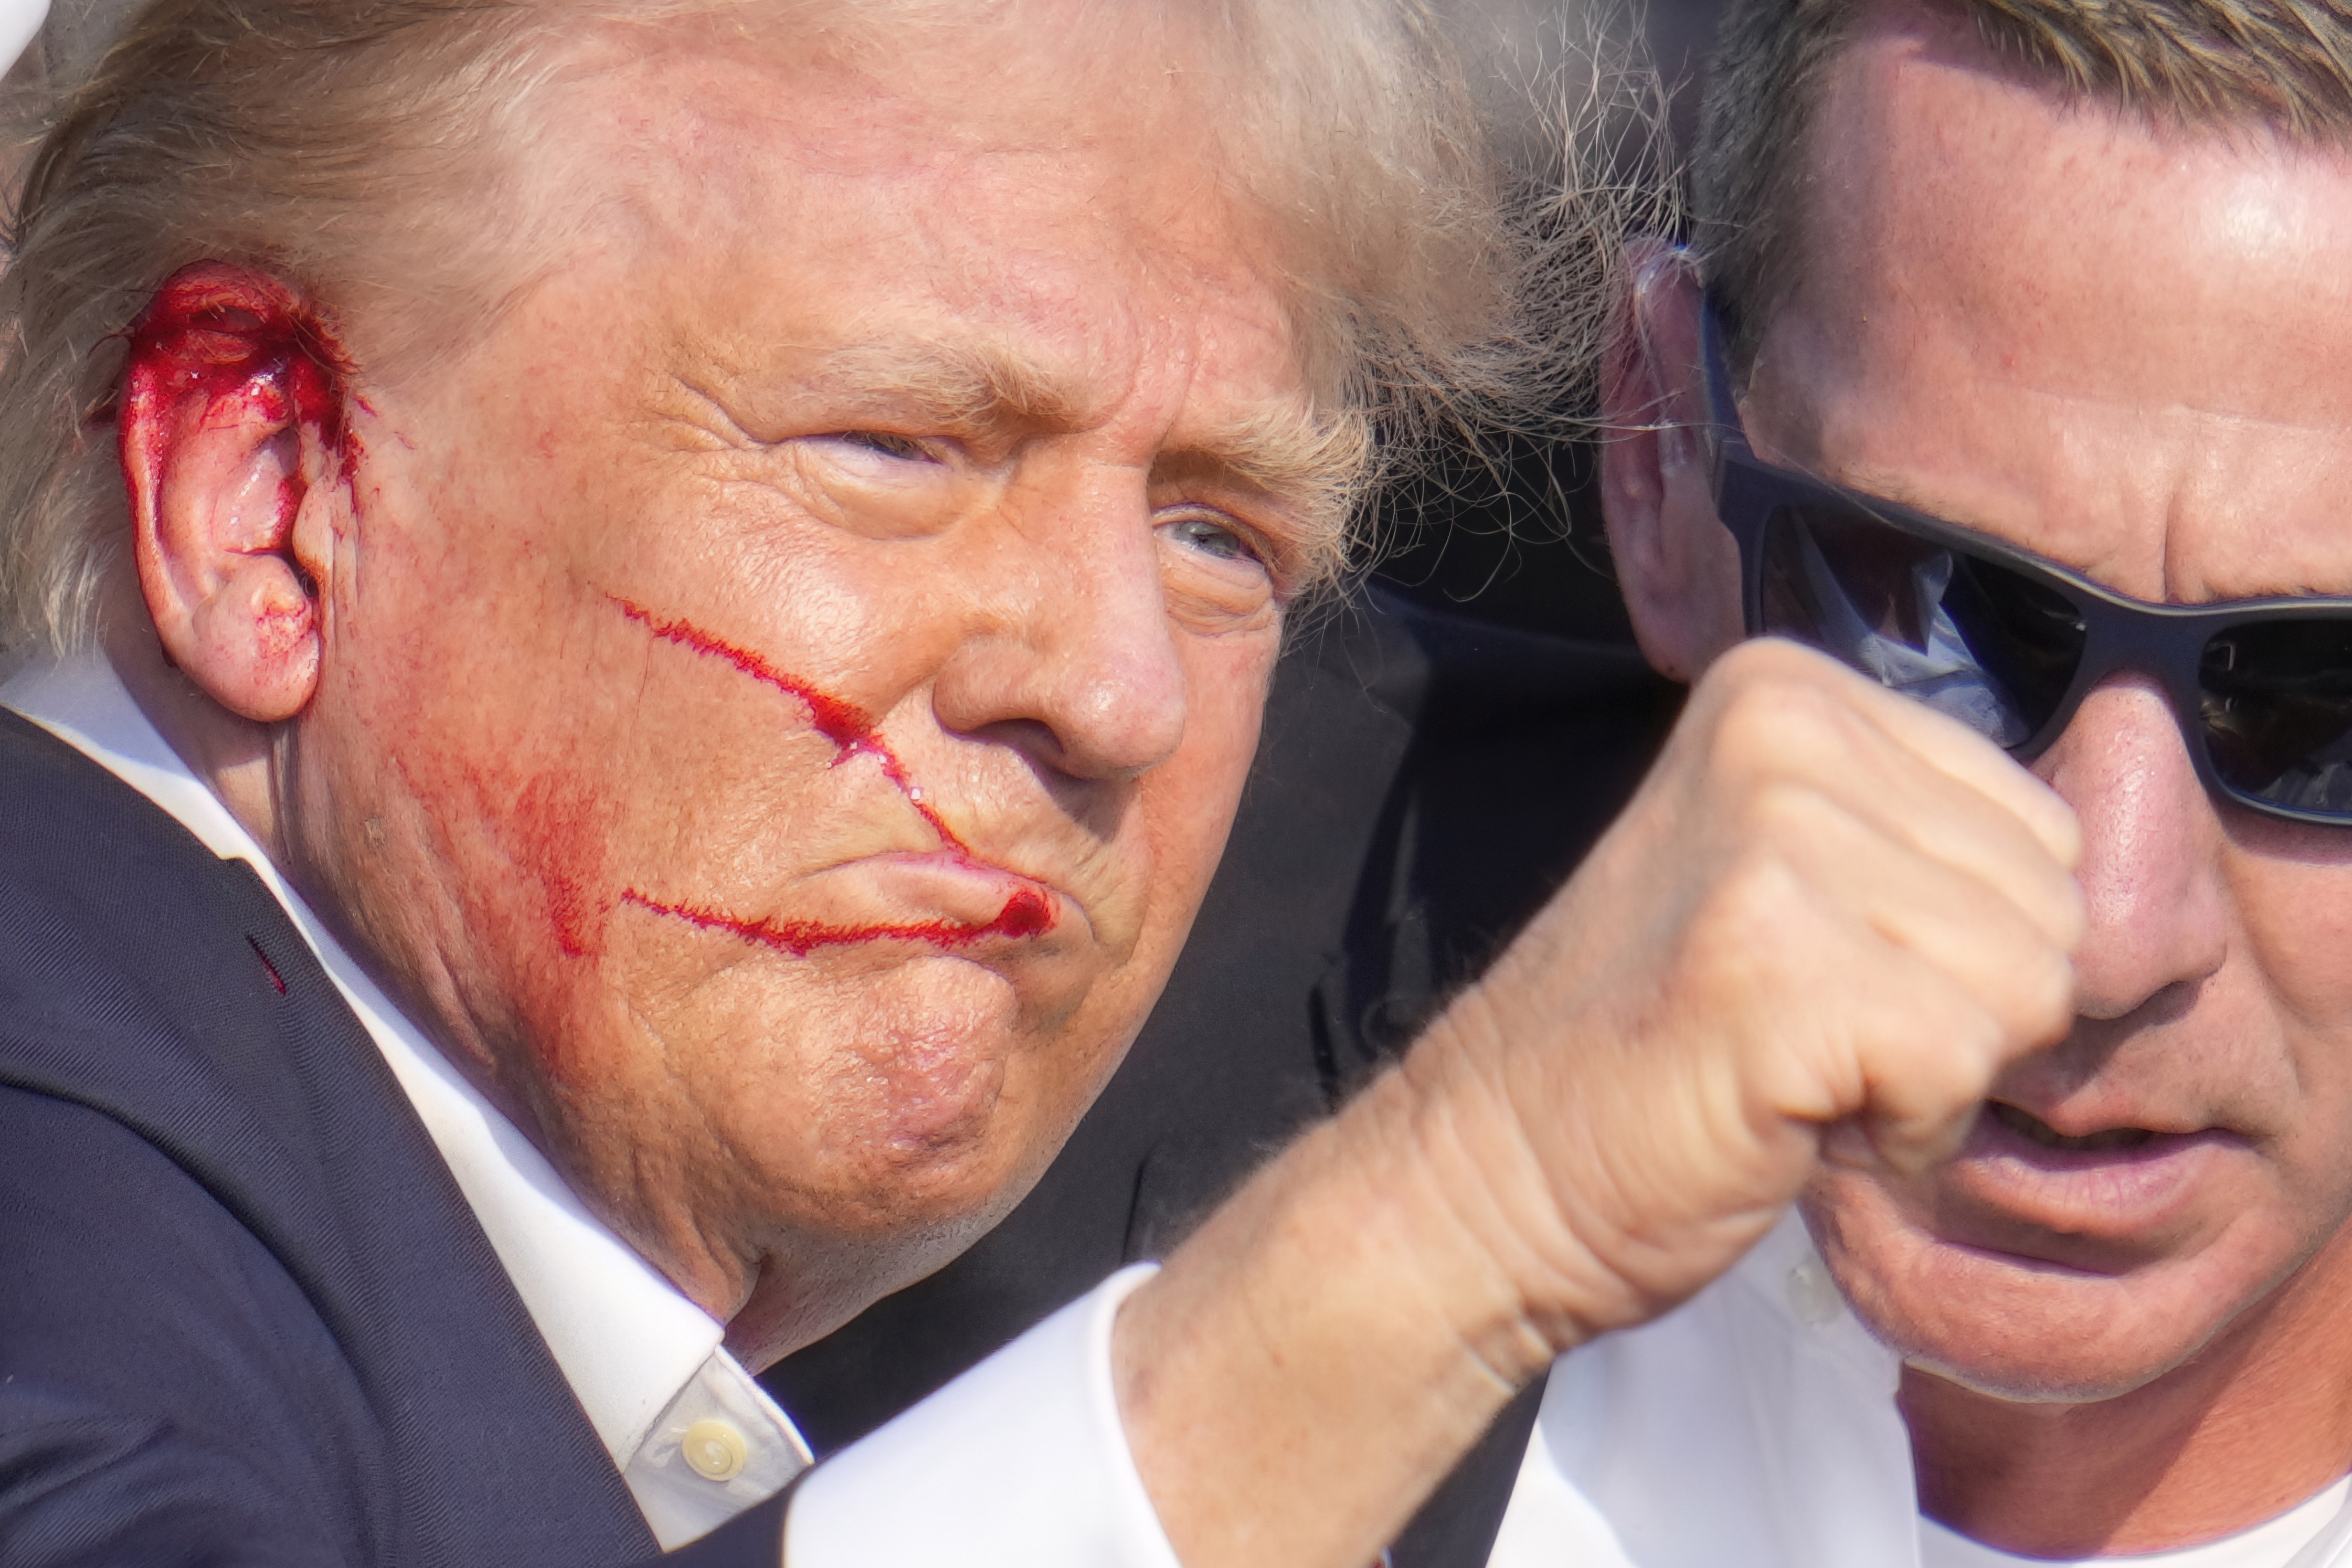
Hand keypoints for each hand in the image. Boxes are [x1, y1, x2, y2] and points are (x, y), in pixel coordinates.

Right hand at [1116, 636, 2082, 1567]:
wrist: (1492, 1167)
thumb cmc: (1657, 1045)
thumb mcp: (1793, 876)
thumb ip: (1927, 842)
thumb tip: (2110, 893)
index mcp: (1784, 687)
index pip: (2040, 822)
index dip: (1960, 944)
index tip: (1819, 973)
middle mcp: (1782, 730)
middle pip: (2052, 900)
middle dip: (1959, 1006)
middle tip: (1803, 1029)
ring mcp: (1774, 839)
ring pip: (2028, 984)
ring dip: (1930, 1069)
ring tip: (1791, 1064)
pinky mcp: (1775, 962)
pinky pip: (1964, 1064)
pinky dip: (1896, 1129)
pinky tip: (1785, 1114)